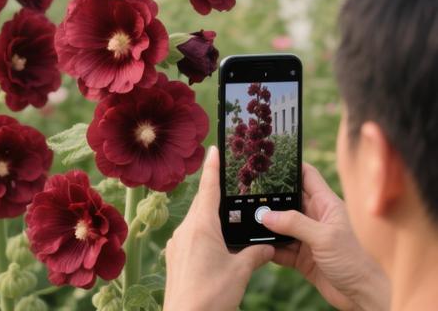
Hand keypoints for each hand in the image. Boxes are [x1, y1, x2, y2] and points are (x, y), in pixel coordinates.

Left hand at [163, 145, 272, 310]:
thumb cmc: (211, 297)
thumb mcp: (240, 274)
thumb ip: (255, 255)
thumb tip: (268, 248)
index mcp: (202, 226)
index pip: (209, 188)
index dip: (213, 167)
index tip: (213, 148)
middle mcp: (186, 230)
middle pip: (202, 202)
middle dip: (214, 192)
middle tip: (227, 180)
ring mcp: (177, 244)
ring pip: (196, 220)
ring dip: (209, 215)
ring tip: (225, 215)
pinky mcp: (174, 258)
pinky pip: (190, 236)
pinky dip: (203, 232)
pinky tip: (214, 245)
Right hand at [261, 163, 389, 310]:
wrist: (363, 296)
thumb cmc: (354, 261)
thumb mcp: (324, 237)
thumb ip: (295, 223)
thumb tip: (266, 215)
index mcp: (326, 204)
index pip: (307, 176)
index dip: (291, 166)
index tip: (270, 161)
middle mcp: (316, 217)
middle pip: (289, 200)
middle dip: (271, 198)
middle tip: (249, 193)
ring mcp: (308, 237)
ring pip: (282, 225)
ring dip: (268, 225)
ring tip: (248, 220)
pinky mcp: (303, 257)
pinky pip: (281, 248)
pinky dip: (270, 247)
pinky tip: (257, 245)